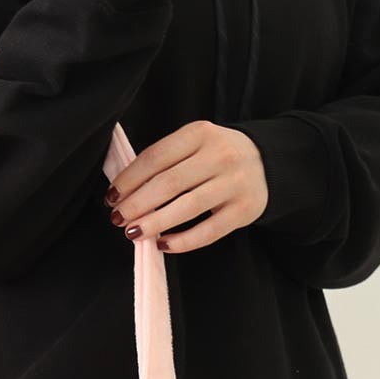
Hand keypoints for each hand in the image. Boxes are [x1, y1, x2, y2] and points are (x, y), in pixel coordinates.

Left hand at [105, 122, 267, 251]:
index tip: (111, 196)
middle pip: (169, 183)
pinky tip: (163, 244)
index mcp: (200, 133)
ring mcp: (234, 183)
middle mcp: (220, 155)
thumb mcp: (194, 143)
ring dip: (155, 222)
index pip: (156, 157)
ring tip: (133, 232)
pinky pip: (209, 230)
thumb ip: (166, 160)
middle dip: (137, 203)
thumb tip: (124, 191)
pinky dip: (183, 241)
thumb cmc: (217, 155)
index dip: (129, 179)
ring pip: (188, 207)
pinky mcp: (245, 209)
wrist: (268, 162)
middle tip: (117, 218)